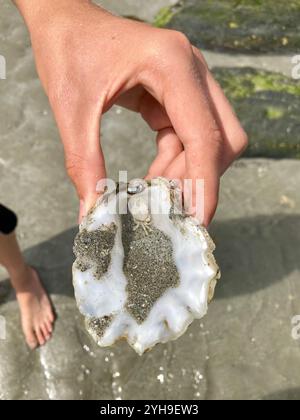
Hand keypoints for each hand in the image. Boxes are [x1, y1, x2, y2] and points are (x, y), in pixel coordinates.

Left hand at [15, 0, 246, 224]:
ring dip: (185, 173)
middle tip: (167, 207)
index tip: (197, 222)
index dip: (204, 184)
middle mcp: (191, 69)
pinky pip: (189, 136)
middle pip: (223, 139)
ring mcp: (188, 80)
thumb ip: (84, 164)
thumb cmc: (67, 51)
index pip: (204, 135)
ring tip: (150, 195)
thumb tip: (93, 214)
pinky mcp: (178, 92)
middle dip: (200, 178)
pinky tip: (151, 177)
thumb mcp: (72, 110)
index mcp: (171, 65)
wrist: (64, 20)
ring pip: (210, 140)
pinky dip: (175, 162)